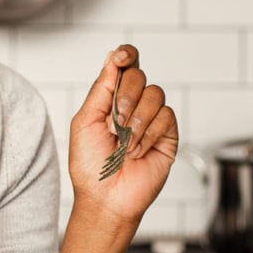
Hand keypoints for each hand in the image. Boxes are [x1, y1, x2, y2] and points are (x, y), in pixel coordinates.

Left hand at [68, 45, 177, 222]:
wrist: (106, 197)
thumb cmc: (90, 165)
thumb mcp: (85, 122)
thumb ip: (101, 89)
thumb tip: (112, 58)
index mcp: (110, 99)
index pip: (124, 66)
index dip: (126, 55)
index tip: (121, 58)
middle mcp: (133, 106)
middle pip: (140, 76)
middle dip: (126, 97)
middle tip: (115, 123)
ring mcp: (151, 120)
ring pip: (155, 95)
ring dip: (137, 120)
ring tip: (124, 144)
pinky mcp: (168, 135)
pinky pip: (167, 117)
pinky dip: (149, 134)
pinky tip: (137, 152)